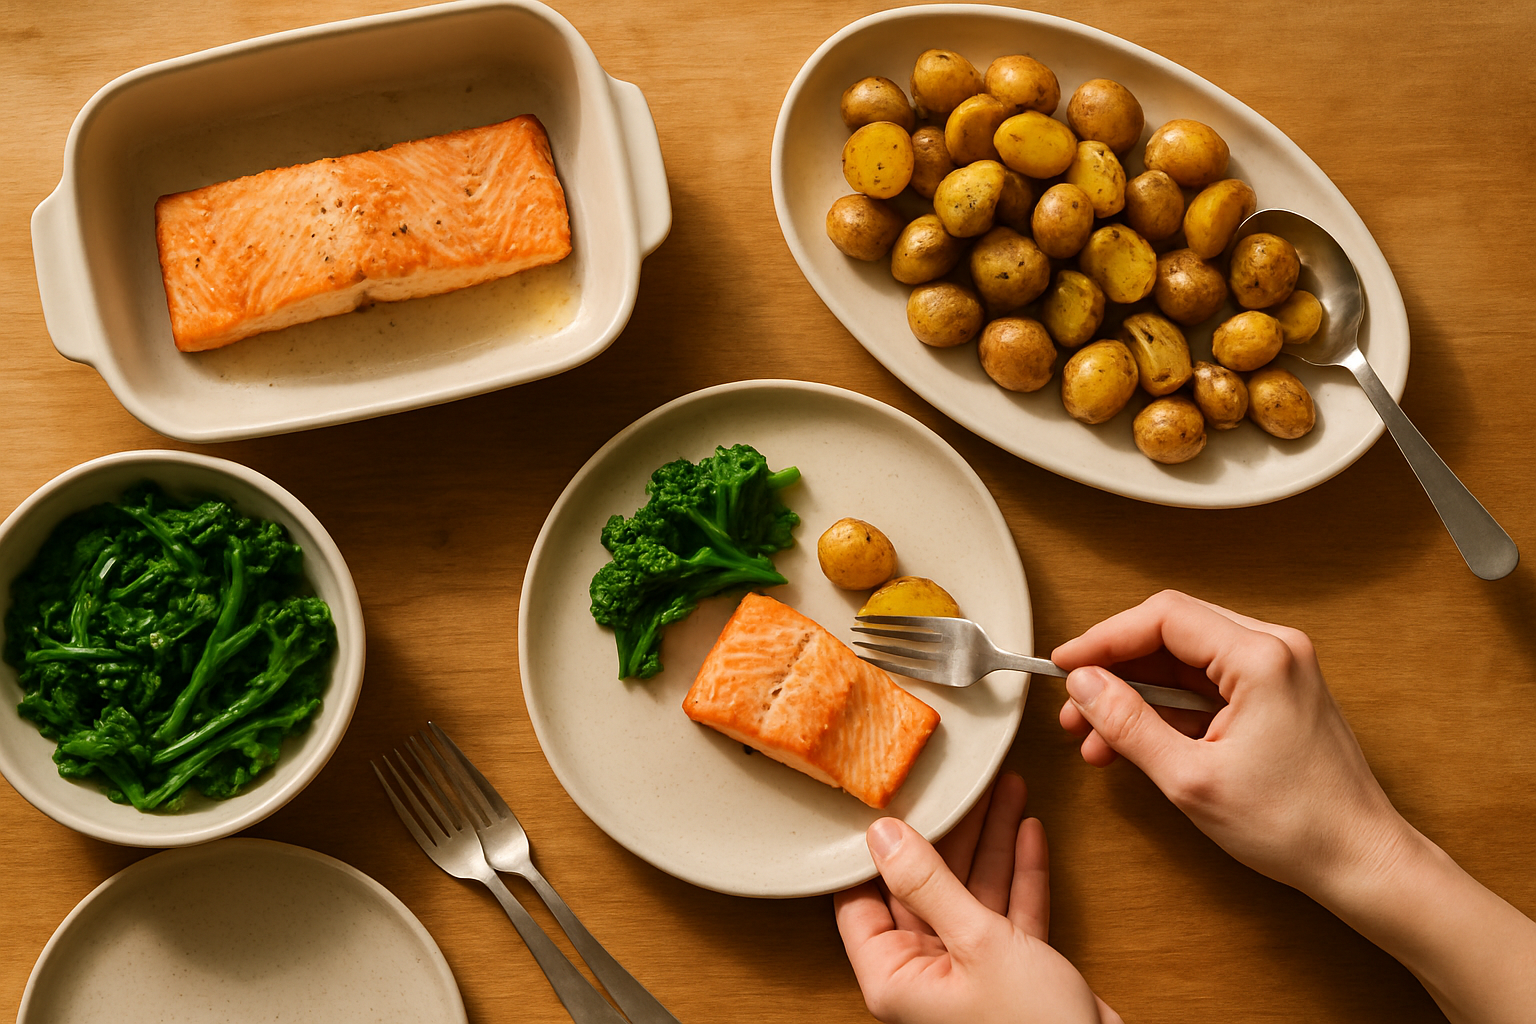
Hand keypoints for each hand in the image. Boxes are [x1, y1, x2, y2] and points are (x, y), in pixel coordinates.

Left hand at [833, 772, 1119, 1023]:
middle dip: (951, 832)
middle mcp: (925, 975)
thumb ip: (929, 884)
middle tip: (960, 783)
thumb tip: (883, 835)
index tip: (885, 800)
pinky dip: (1020, 874)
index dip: (871, 850)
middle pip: (924, 887)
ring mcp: (968, 973)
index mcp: (894, 977)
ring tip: (1003, 788)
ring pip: (971, 893)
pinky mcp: (1011, 973)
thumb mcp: (976, 942)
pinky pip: (1008, 912)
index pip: (860, 900)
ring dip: (991, 841)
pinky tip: (1027, 830)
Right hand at [1052, 589, 1409, 897]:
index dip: (1103, 639)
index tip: (1065, 665)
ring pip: (1183, 660)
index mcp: (1261, 658)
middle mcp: (1274, 650)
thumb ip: (1128, 724)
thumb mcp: (1190, 778)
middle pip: (1170, 633)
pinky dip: (1166, 709)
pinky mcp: (1275, 693)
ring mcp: (1278, 670)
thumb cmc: (1295, 825)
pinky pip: (1205, 684)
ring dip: (1136, 694)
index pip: (1163, 618)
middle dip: (1115, 670)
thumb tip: (1084, 686)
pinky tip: (1134, 742)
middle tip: (1075, 707)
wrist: (1359, 861)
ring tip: (1096, 737)